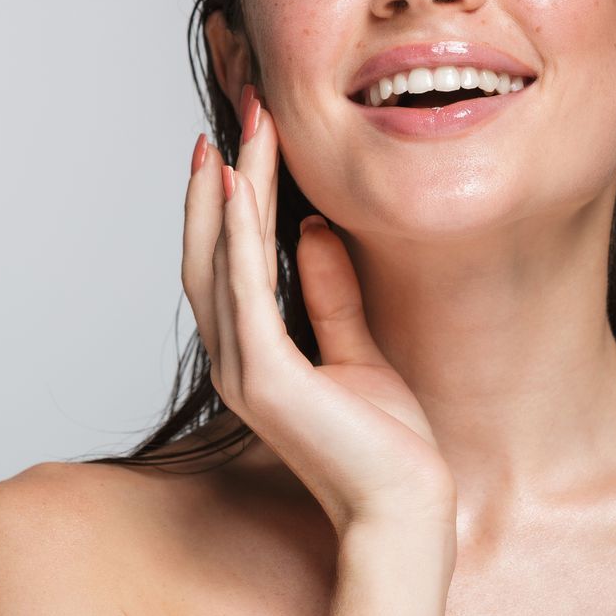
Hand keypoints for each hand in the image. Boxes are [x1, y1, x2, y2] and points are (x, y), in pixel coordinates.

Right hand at [182, 85, 455, 537]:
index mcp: (254, 353)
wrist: (405, 506)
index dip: (228, 199)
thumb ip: (331, 291)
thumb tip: (314, 228)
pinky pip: (245, 290)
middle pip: (210, 249)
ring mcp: (244, 369)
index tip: (243, 139)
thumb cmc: (387, 444)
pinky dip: (239, 235)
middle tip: (242, 109)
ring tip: (244, 128)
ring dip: (230, 188)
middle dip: (223, 177)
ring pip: (219, 259)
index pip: (225, 261)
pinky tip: (245, 186)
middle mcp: (236, 358)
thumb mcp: (360, 345)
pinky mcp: (269, 377)